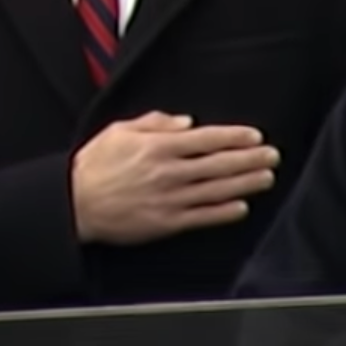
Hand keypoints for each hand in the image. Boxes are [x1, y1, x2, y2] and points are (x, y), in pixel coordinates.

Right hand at [71, 112, 278, 245]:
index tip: (254, 135)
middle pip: (219, 164)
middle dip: (250, 158)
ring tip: (266, 178)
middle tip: (271, 155)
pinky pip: (203, 217)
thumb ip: (153, 122)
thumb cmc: (93, 167)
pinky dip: (225, 212)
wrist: (74, 203)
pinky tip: (241, 207)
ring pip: (217, 189)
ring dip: (246, 183)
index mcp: (157, 147)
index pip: (206, 139)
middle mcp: (168, 172)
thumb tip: (185, 122)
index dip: (234, 137)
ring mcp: (170, 199)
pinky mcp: (167, 223)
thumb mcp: (117, 131)